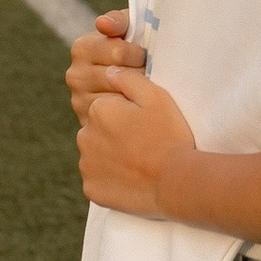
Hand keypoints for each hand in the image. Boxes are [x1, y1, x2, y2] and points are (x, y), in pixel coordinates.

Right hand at [66, 9, 145, 126]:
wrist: (133, 87)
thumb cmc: (135, 51)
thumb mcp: (130, 29)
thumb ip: (119, 21)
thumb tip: (102, 23)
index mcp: (83, 48)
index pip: (118, 52)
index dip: (137, 54)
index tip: (143, 55)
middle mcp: (75, 75)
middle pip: (117, 77)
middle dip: (138, 75)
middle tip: (147, 75)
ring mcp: (80, 101)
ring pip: (117, 100)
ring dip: (135, 96)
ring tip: (143, 90)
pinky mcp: (88, 124)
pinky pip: (115, 122)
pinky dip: (130, 115)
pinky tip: (137, 109)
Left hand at [77, 63, 198, 218]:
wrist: (175, 181)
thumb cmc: (168, 135)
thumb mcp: (156, 96)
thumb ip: (128, 78)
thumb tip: (109, 71)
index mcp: (98, 110)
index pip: (107, 108)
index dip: (128, 115)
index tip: (146, 125)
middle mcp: (84, 136)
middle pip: (99, 131)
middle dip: (116, 135)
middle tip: (144, 144)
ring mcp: (86, 165)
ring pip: (97, 156)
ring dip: (112, 157)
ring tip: (140, 162)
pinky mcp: (91, 189)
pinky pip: (98, 180)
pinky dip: (111, 180)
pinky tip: (132, 179)